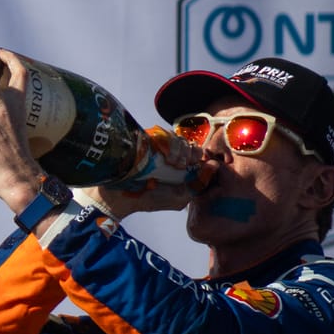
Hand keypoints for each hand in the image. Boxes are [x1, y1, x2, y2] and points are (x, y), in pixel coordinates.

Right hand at [81, 126, 212, 217]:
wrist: (120, 198)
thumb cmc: (148, 200)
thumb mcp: (179, 199)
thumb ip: (198, 185)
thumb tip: (214, 165)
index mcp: (180, 168)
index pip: (197, 153)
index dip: (198, 156)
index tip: (193, 166)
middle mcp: (169, 155)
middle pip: (189, 142)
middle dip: (190, 151)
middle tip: (181, 165)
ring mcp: (157, 147)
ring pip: (177, 136)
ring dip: (179, 148)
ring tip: (171, 162)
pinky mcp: (145, 141)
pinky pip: (162, 133)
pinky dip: (167, 142)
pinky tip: (164, 155)